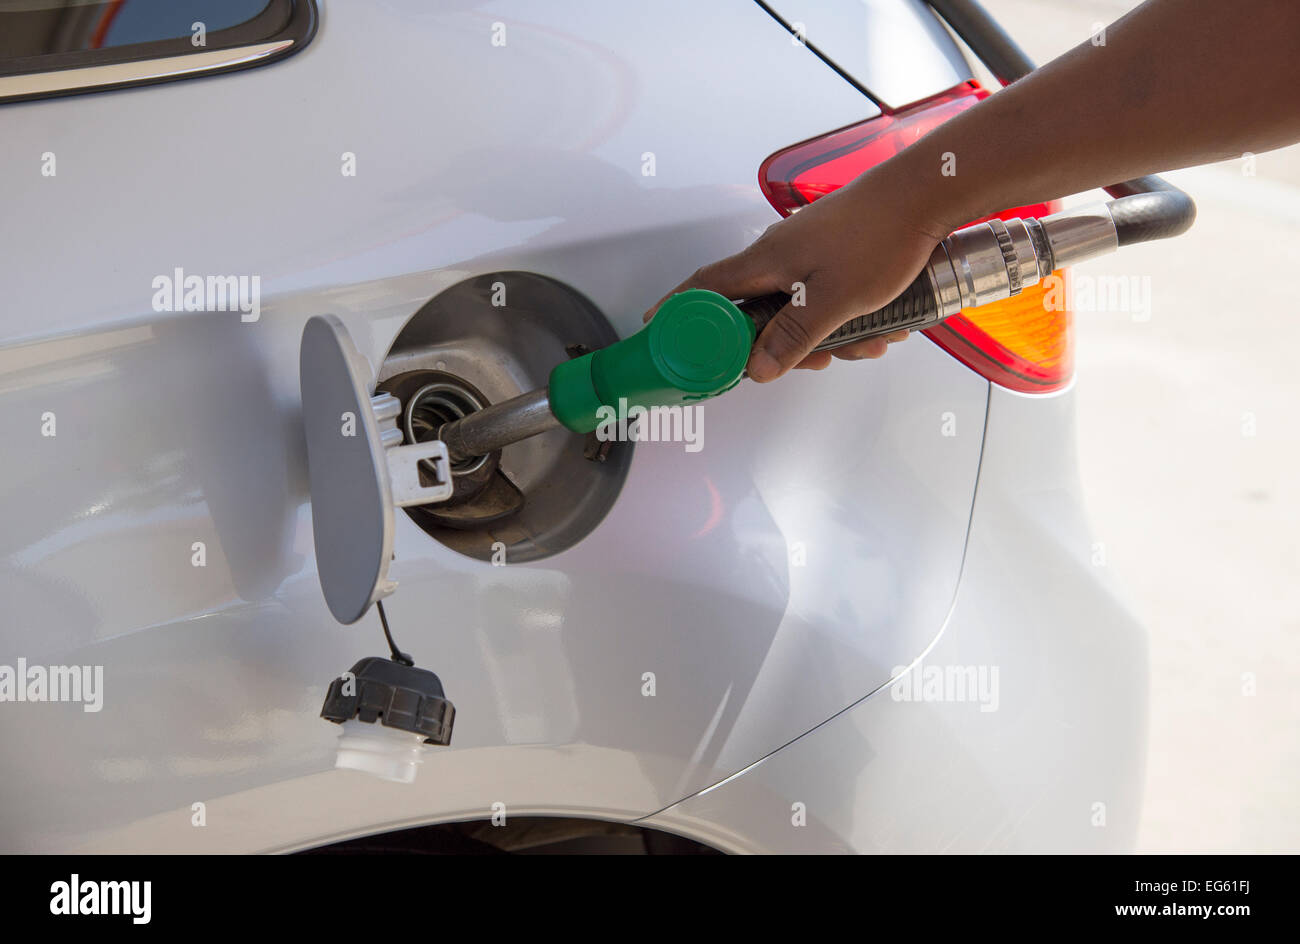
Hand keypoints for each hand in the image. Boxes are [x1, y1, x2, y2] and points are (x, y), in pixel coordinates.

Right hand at [644, 161, 952, 381]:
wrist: (926, 194)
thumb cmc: (879, 234)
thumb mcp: (834, 300)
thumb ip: (793, 337)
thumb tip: (757, 369)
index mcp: (766, 261)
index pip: (705, 288)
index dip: (678, 310)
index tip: (658, 331)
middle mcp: (780, 256)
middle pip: (758, 313)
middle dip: (786, 346)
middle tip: (815, 361)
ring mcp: (809, 254)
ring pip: (802, 311)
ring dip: (833, 337)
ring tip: (869, 341)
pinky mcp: (836, 255)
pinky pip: (830, 299)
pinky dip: (852, 318)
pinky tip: (883, 325)